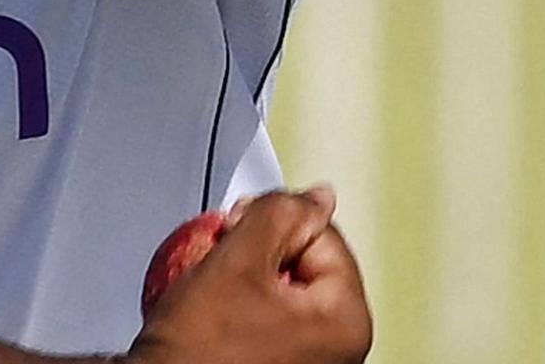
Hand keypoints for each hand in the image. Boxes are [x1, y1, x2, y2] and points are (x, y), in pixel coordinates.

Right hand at [123, 186, 371, 363]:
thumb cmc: (197, 347)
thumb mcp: (238, 257)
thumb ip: (281, 213)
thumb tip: (317, 197)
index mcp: (347, 322)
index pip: (319, 233)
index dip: (271, 221)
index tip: (235, 232)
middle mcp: (339, 350)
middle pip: (301, 261)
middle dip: (257, 250)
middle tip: (221, 262)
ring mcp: (307, 361)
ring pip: (279, 287)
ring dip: (243, 277)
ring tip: (212, 292)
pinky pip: (264, 317)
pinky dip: (237, 305)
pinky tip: (210, 313)